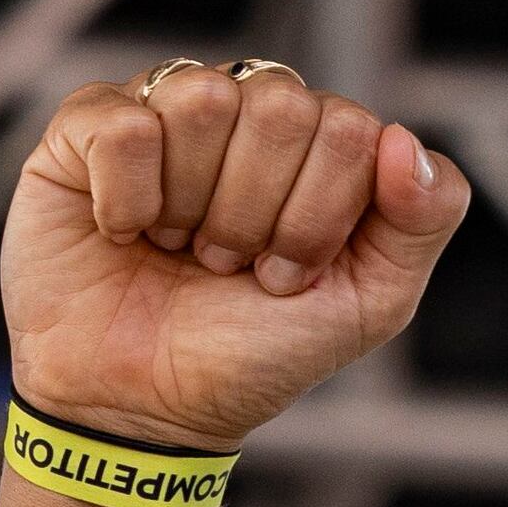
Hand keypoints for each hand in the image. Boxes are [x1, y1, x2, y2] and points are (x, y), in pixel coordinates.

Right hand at [0, 66, 469, 457]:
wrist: (143, 406)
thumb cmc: (254, 354)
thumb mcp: (369, 304)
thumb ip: (422, 223)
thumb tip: (406, 140)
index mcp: (319, 144)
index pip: (351, 131)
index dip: (320, 219)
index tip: (287, 276)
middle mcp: (245, 111)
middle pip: (283, 107)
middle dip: (261, 213)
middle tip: (231, 264)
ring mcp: (165, 109)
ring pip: (206, 100)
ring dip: (197, 205)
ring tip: (181, 248)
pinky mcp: (85, 125)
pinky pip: (126, 125)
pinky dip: (130, 200)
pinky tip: (125, 232)